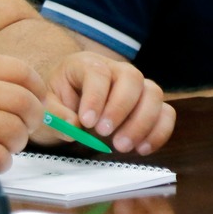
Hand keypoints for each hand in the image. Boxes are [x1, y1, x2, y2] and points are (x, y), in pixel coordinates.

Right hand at [0, 53, 44, 172]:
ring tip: (3, 147)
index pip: (20, 70)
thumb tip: (15, 93)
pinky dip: (1, 162)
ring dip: (16, 144)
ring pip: (13, 130)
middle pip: (23, 101)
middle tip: (22, 130)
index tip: (35, 103)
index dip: (36, 90)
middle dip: (31, 121)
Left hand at [41, 53, 174, 155]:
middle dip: (121, 108)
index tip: (87, 122)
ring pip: (154, 93)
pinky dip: (159, 132)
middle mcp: (115, 70)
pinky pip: (166, 113)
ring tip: (121, 146)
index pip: (97, 72)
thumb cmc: (57, 105)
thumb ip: (56, 116)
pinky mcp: (149, 104)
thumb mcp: (46, 108)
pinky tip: (141, 149)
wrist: (67, 109)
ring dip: (142, 122)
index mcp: (86, 64)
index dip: (95, 96)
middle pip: (132, 77)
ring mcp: (136, 86)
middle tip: (104, 134)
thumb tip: (74, 126)